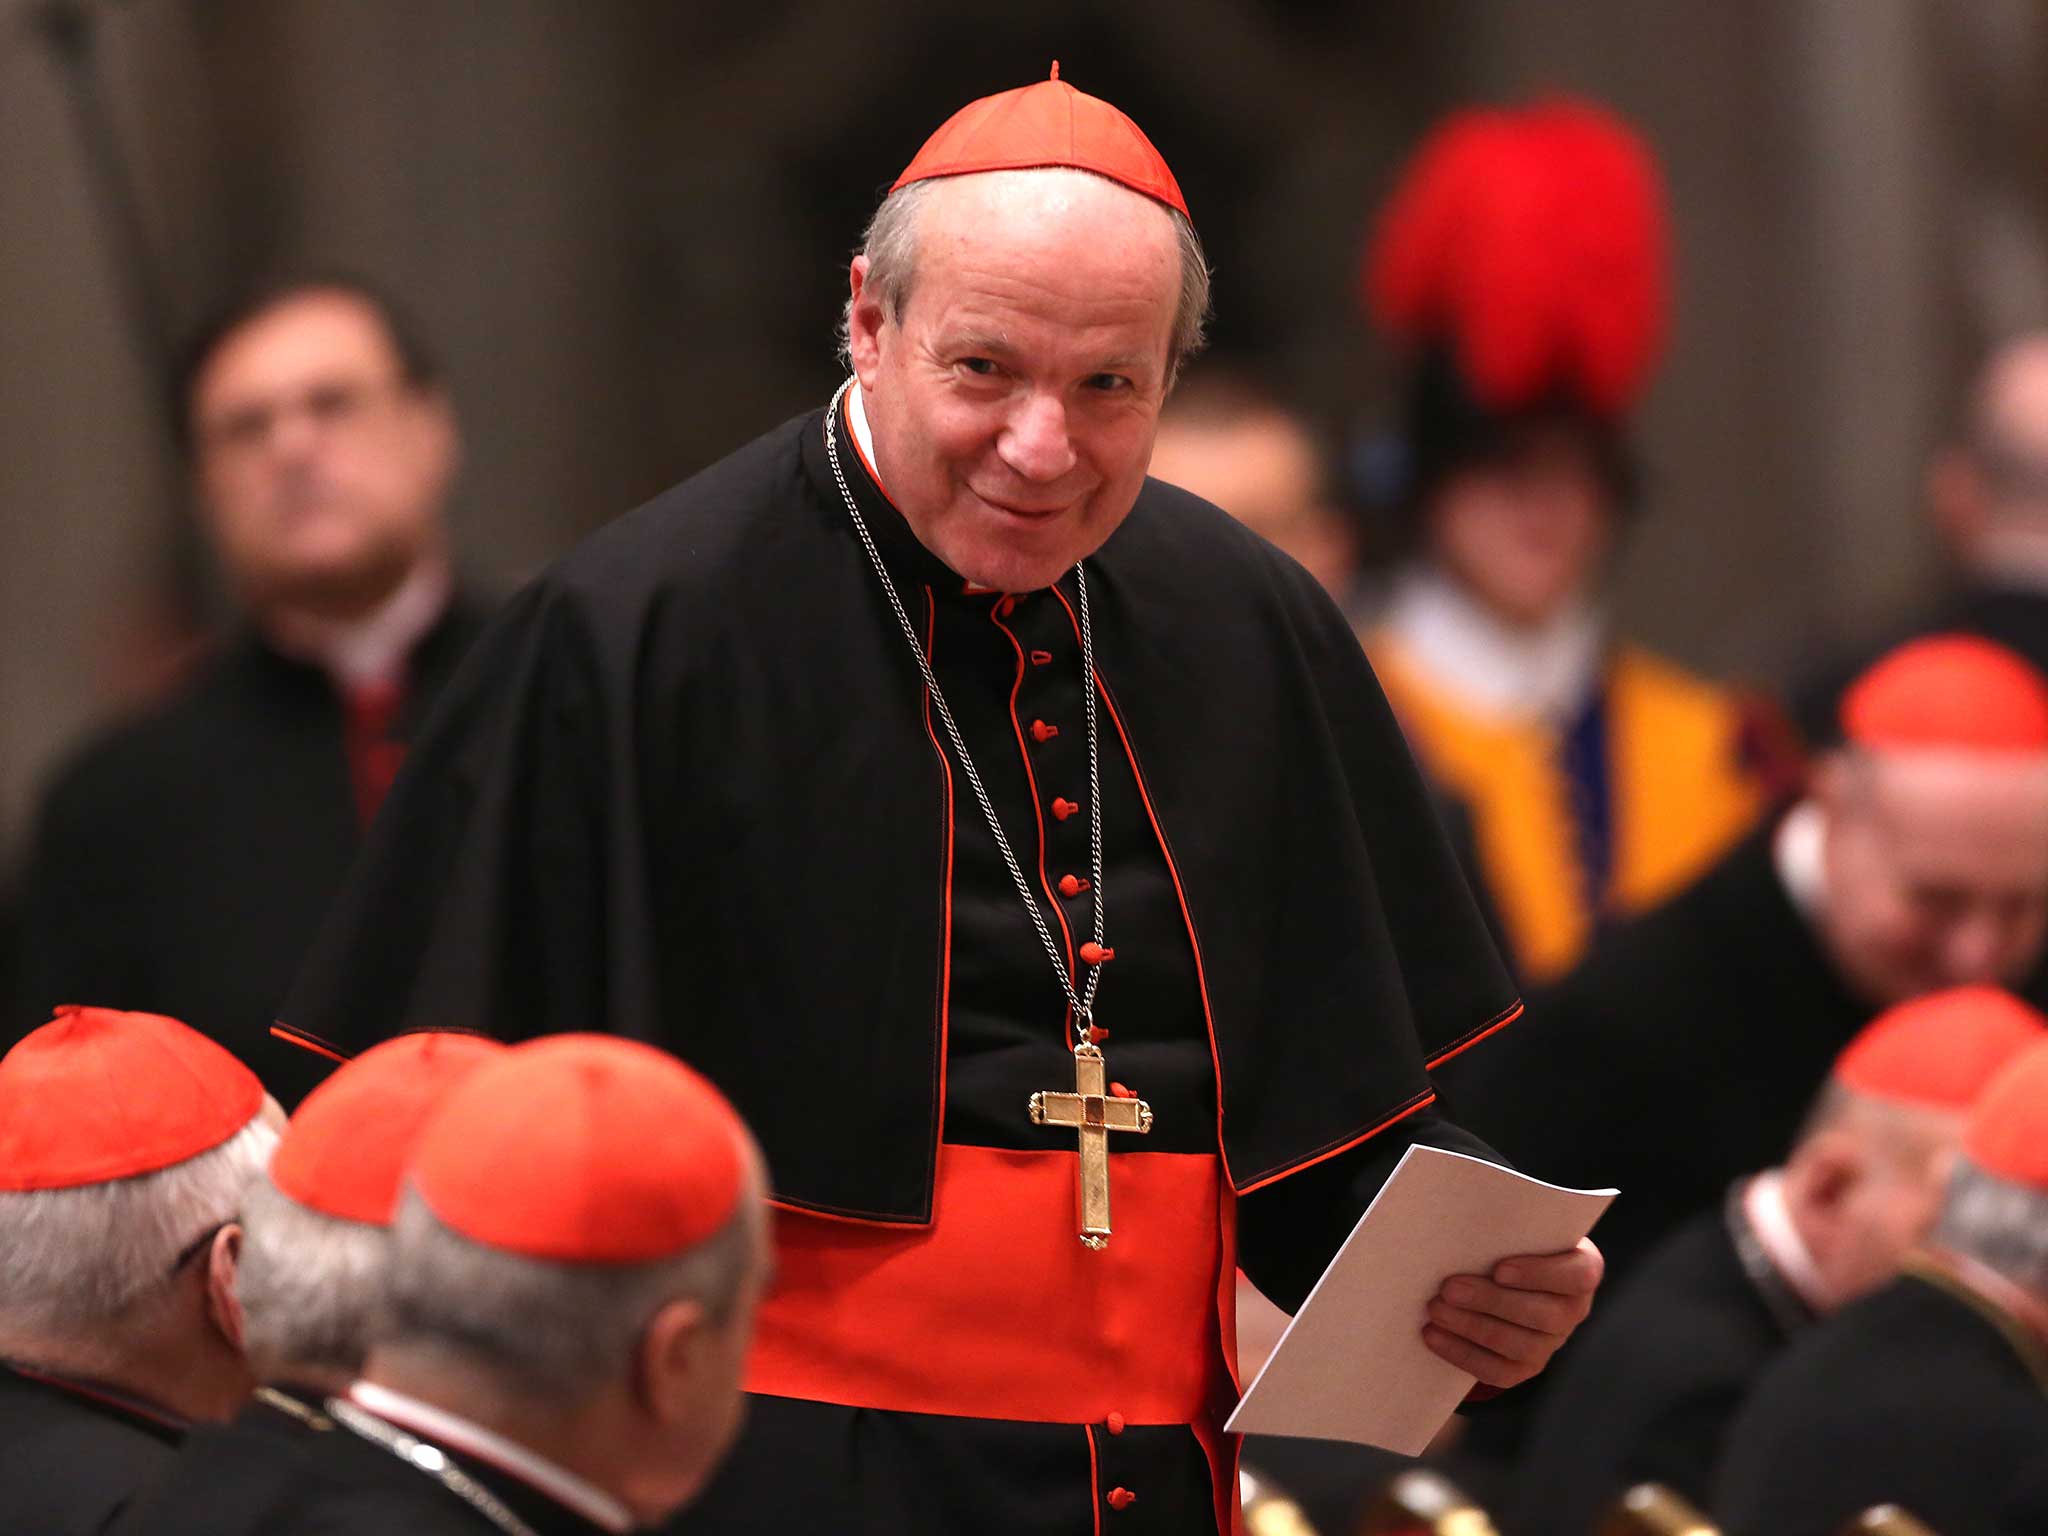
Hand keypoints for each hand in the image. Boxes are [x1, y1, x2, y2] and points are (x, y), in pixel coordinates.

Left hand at [1421, 1238, 1602, 1390]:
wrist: (1501, 1273)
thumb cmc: (1505, 1240)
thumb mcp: (1512, 1226)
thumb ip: (1500, 1223)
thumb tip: (1457, 1214)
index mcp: (1582, 1267)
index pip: (1578, 1275)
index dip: (1539, 1275)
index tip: (1499, 1268)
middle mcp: (1574, 1309)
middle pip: (1543, 1315)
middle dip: (1490, 1302)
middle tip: (1448, 1288)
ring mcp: (1552, 1342)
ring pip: (1519, 1345)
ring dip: (1471, 1327)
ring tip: (1435, 1309)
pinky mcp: (1526, 1367)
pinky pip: (1498, 1371)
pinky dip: (1462, 1353)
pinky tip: (1432, 1335)